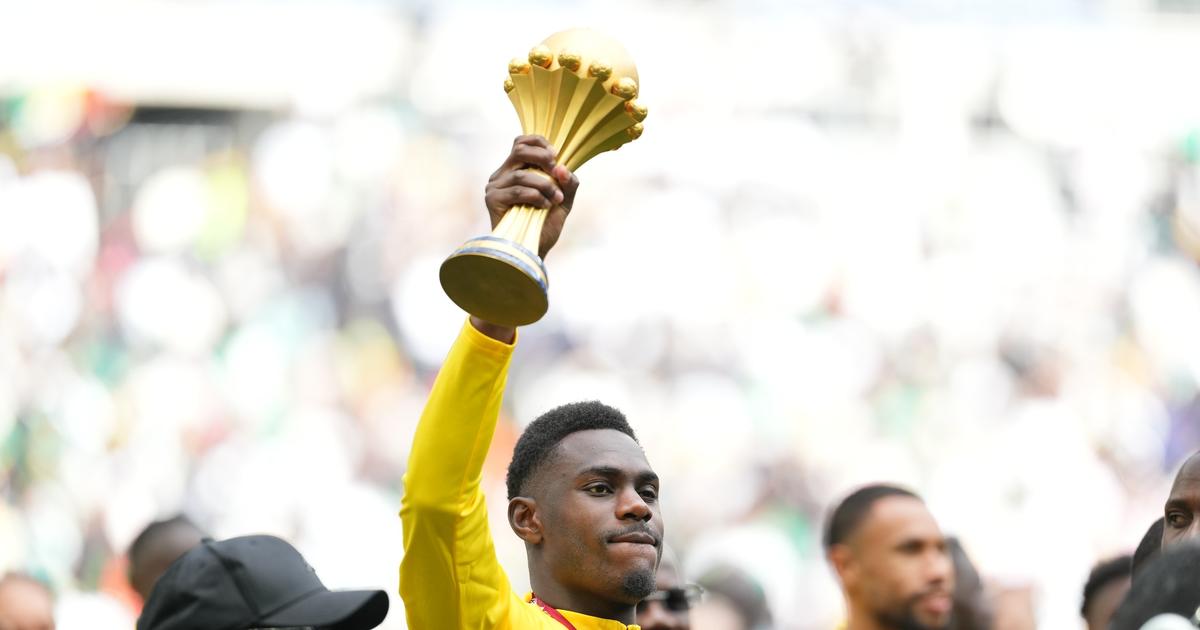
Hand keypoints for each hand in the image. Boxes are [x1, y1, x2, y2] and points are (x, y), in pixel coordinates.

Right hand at [484, 135, 579, 257]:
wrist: (533, 252)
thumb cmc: (544, 226)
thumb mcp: (562, 200)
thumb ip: (567, 182)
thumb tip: (562, 167)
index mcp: (515, 169)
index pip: (521, 142)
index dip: (540, 142)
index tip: (556, 156)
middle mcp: (502, 174)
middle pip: (519, 150)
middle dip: (543, 158)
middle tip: (557, 173)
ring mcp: (495, 186)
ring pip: (522, 174)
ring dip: (545, 186)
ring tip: (555, 200)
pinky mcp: (492, 200)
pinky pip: (517, 190)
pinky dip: (536, 196)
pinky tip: (544, 207)